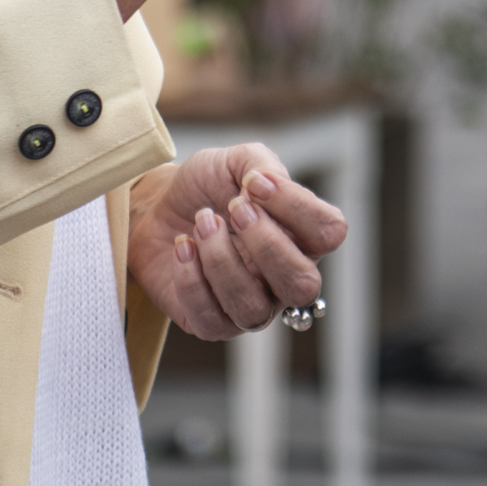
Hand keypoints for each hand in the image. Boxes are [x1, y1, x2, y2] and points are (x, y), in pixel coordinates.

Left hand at [126, 143, 344, 340]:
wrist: (158, 208)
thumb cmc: (207, 188)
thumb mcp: (235, 161)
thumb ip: (261, 165)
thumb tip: (265, 184)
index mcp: (301, 236)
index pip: (329, 232)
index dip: (296, 206)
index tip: (253, 182)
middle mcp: (283, 277)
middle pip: (303, 284)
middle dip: (265, 243)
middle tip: (233, 208)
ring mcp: (251, 304)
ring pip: (254, 310)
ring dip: (222, 261)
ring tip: (201, 223)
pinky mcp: (213, 324)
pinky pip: (211, 320)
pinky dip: (192, 280)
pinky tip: (182, 246)